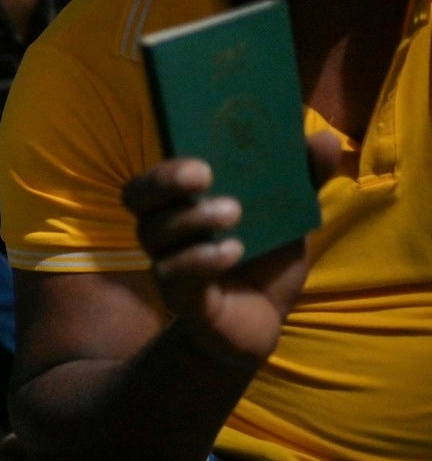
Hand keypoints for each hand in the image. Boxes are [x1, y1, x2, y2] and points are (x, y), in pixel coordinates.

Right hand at [121, 130, 343, 366]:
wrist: (262, 323)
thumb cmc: (266, 262)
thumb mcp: (289, 217)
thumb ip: (303, 179)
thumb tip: (323, 137)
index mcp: (186, 202)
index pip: (158, 173)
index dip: (169, 160)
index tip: (203, 151)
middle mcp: (166, 228)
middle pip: (136, 196)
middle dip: (165, 180)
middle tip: (204, 175)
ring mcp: (167, 261)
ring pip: (153, 232)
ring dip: (191, 218)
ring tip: (234, 213)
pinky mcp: (178, 295)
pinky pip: (173, 272)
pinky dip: (200, 258)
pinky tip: (232, 252)